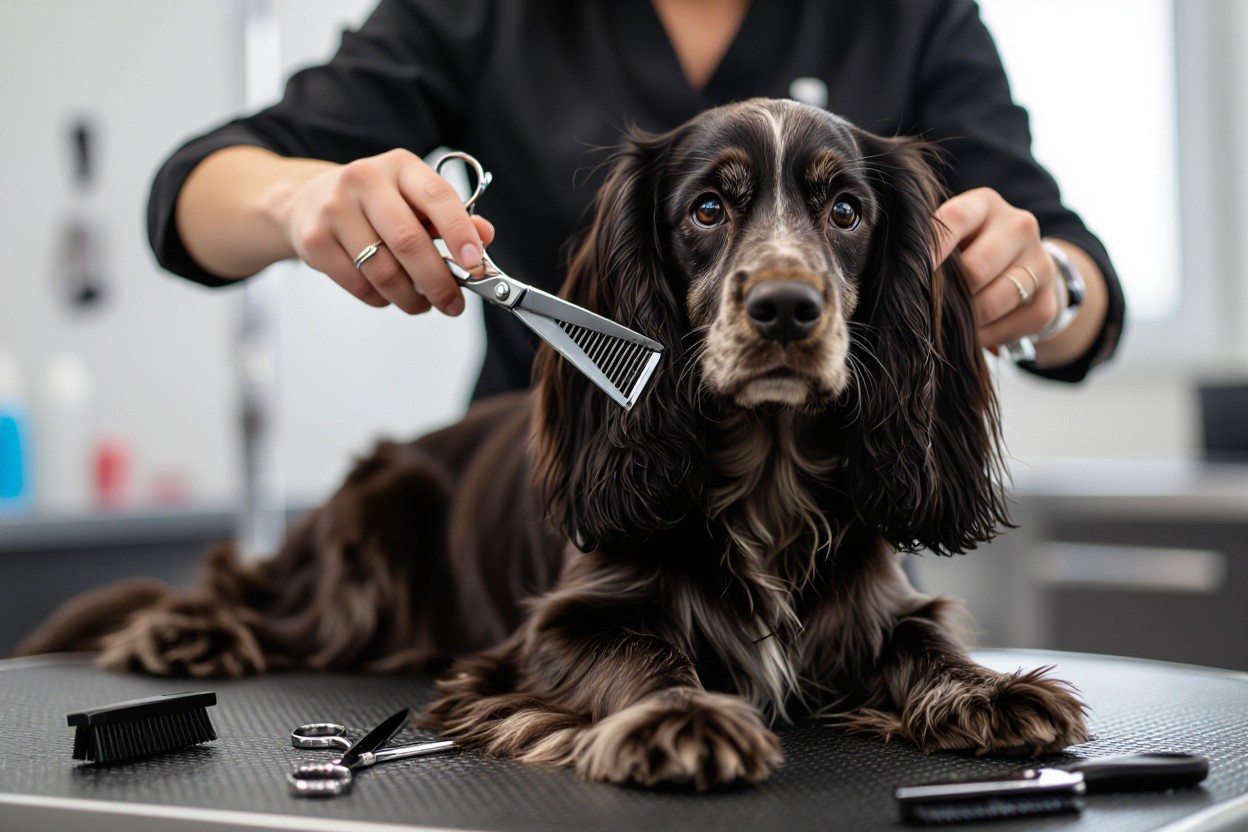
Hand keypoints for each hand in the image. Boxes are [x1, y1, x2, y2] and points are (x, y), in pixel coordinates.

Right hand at [285, 149, 494, 315]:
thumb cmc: (376, 203)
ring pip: (383, 270)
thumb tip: (485, 236)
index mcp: (400, 166)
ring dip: (410, 297)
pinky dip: (381, 299)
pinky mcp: (314, 240)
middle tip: (453, 305)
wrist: (310, 200)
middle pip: (408, 241)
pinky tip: (389, 294)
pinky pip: (359, 284)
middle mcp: (364, 180)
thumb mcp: (416, 198)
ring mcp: (334, 210)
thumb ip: (453, 216)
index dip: (460, 234)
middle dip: (438, 282)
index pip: (437, 197)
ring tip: (422, 303)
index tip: (476, 266)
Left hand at [932, 187, 1058, 351]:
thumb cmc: (968, 248)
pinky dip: (988, 336)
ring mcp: (1040, 262)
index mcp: (985, 204)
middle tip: (935, 308)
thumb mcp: (951, 235)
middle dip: (952, 295)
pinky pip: (1013, 326)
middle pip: (976, 269)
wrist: (1021, 265)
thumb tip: (903, 276)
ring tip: (953, 324)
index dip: (934, 246)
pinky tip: (976, 333)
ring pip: (995, 301)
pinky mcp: (1049, 299)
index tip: (917, 272)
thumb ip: (931, 244)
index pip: (957, 218)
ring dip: (969, 320)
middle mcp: (1019, 226)